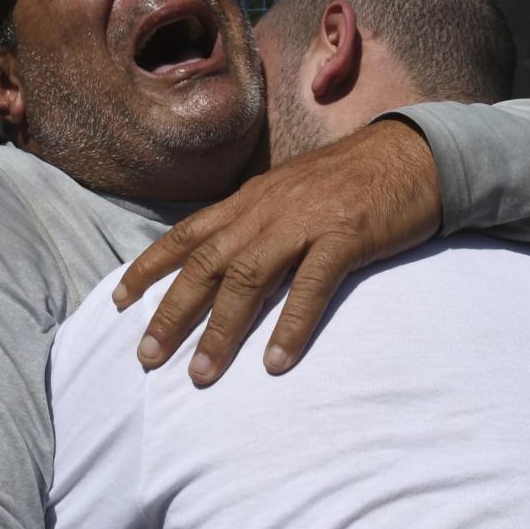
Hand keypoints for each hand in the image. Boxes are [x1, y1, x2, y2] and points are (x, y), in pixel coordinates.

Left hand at [114, 119, 439, 385]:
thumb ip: (255, 222)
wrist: (411, 155)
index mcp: (250, 200)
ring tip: (202, 374)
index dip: (149, 267)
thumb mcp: (289, 193)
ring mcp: (305, 221)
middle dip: (172, 311)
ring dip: (222, 329)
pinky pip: (311, 285)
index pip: (186, 234)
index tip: (118, 302)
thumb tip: (221, 258)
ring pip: (248, 277)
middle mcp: (266, 209)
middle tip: (148, 357)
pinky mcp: (345, 236)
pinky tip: (276, 362)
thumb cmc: (350, 180)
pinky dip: (291, 325)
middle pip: (206, 262)